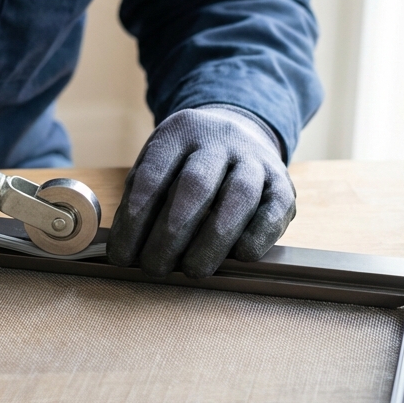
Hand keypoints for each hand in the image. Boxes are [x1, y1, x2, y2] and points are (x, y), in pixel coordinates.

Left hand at [108, 105, 294, 277]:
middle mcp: (219, 139)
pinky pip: (274, 210)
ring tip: (192, 270)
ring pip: (238, 197)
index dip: (135, 221)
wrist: (240, 132)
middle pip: (195, 186)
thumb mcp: (158, 165)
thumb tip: (127, 251)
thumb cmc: (186, 164)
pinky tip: (238, 256)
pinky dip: (257, 237)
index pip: (152, 177)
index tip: (122, 256)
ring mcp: (254, 159)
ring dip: (213, 241)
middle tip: (154, 268)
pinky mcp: (282, 183)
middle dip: (171, 234)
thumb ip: (142, 200)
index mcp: (179, 132)